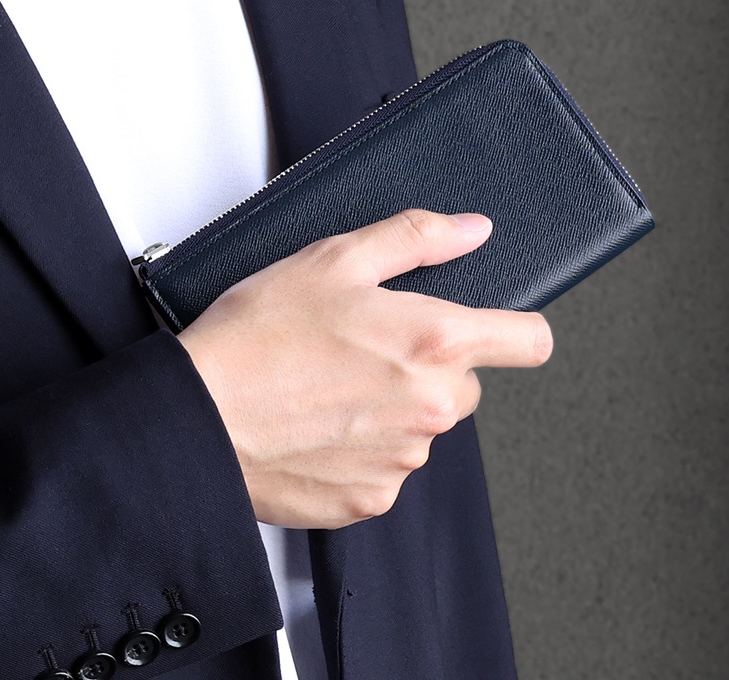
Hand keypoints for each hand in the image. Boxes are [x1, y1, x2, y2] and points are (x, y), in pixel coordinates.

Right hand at [177, 209, 551, 528]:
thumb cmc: (258, 334)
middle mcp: (429, 408)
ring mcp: (401, 461)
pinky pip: (387, 467)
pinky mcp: (369, 498)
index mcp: (433, 342)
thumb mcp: (335, 260)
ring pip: (423, 426)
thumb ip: (417, 238)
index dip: (517, 329)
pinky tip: (318, 425)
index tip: (498, 329)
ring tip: (331, 386)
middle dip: (430, 366)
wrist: (199, 416)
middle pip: (464, 384)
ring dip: (394, 407)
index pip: (529, 342)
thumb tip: (471, 230)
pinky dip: (363, 448)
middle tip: (368, 349)